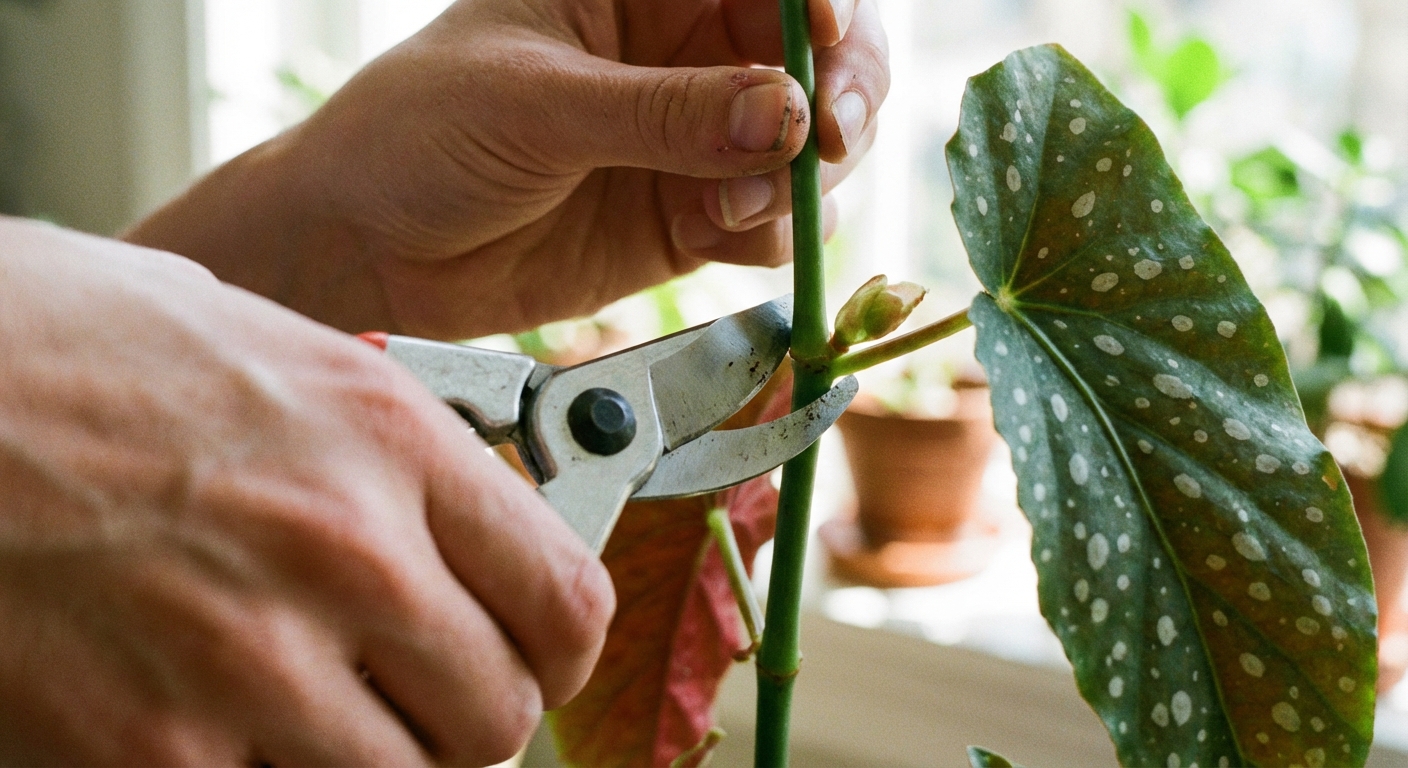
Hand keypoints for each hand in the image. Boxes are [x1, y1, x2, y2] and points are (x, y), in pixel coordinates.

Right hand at [0, 219, 612, 764]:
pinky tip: (206, 721)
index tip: (536, 653)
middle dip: (466, 712)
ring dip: (372, 757)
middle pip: (498, 712)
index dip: (559, 646)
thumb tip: (454, 503)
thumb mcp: (260, 349)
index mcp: (386, 439)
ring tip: (312, 710)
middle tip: (417, 692)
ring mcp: (250, 665)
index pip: (563, 597)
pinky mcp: (152, 753)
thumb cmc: (53, 345)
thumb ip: (379, 443)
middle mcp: (344, 554)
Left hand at [127, 0, 889, 338]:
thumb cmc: (420, 136)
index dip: (819, 2)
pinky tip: (718, 235)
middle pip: (814, 55)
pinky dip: (772, 231)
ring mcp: (693, 141)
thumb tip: (789, 115)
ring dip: (806, 174)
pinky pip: (773, 220)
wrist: (371, 250)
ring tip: (738, 206)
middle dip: (843, 90)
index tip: (828, 41)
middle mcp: (681, 56)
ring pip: (809, 144)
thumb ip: (664, 113)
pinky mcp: (692, 220)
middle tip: (831, 138)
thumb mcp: (538, 106)